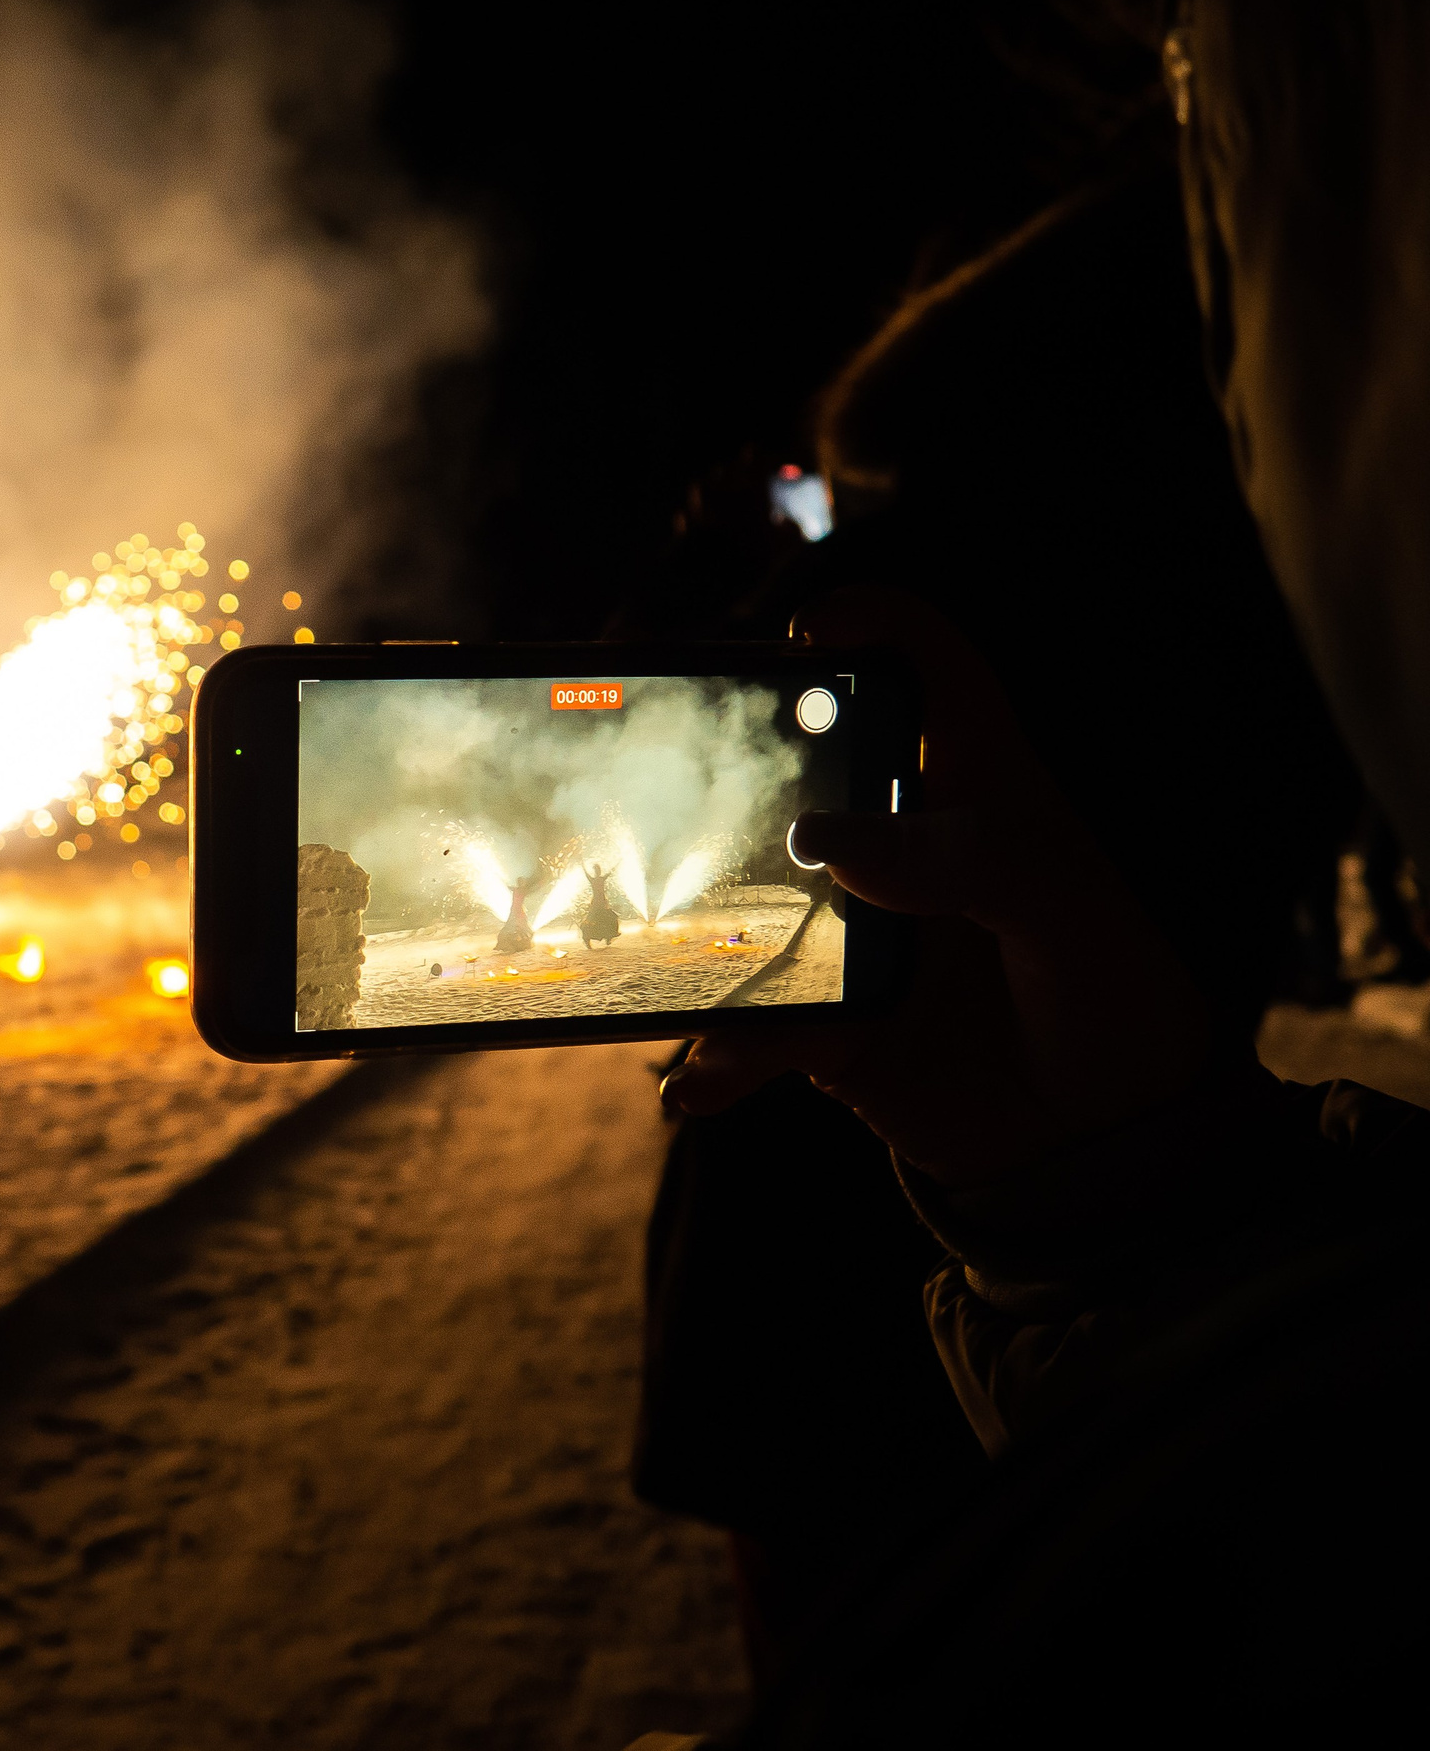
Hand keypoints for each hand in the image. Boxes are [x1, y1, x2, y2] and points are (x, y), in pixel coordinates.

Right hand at [661, 591, 1212, 1186]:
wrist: (1108, 1150)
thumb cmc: (1115, 1002)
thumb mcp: (1072, 917)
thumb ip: (972, 864)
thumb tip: (828, 843)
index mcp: (977, 789)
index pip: (927, 673)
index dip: (871, 628)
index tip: (806, 633)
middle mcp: (899, 846)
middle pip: (798, 772)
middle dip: (726, 774)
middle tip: (670, 790)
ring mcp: (852, 933)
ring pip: (746, 903)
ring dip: (694, 932)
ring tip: (662, 961)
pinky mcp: (828, 1020)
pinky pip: (749, 1024)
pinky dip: (718, 1055)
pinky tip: (697, 1084)